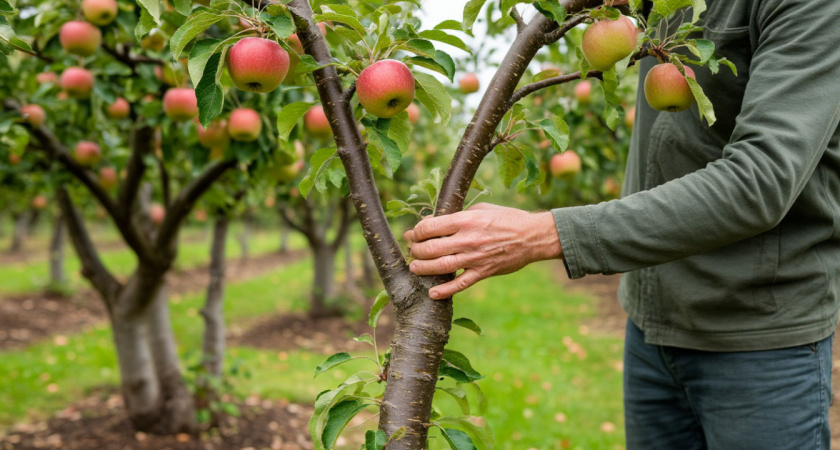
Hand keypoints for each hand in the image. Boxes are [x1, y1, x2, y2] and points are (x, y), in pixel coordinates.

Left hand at [404, 203, 562, 298]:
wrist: (532, 236)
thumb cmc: (507, 218)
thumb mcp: (482, 208)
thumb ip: (460, 215)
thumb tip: (439, 221)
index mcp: (465, 220)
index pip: (430, 227)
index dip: (417, 232)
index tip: (413, 234)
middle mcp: (467, 240)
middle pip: (430, 248)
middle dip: (416, 251)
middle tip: (413, 251)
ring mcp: (474, 258)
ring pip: (440, 266)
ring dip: (423, 269)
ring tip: (415, 268)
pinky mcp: (483, 272)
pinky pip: (460, 284)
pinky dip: (445, 291)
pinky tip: (432, 294)